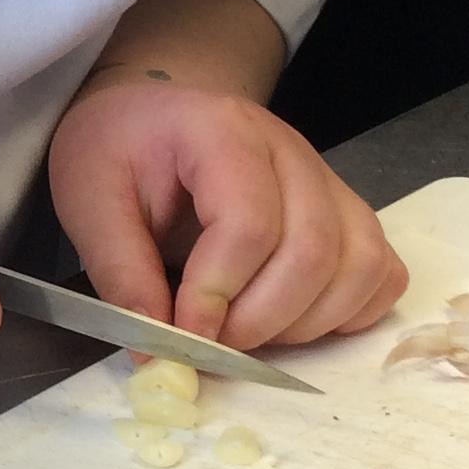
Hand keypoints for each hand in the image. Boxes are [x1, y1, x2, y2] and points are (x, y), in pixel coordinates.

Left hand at [47, 75, 405, 348]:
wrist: (152, 116)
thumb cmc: (119, 150)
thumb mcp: (88, 198)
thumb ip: (119, 271)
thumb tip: (156, 352)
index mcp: (221, 131)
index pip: (247, 222)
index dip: (217, 294)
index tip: (180, 336)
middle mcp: (290, 150)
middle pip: (312, 250)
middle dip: (260, 320)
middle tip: (210, 345)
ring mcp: (327, 180)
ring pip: (358, 266)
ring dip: (304, 325)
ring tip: (244, 333)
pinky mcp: (345, 212)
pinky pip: (380, 272)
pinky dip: (347, 314)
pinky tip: (292, 321)